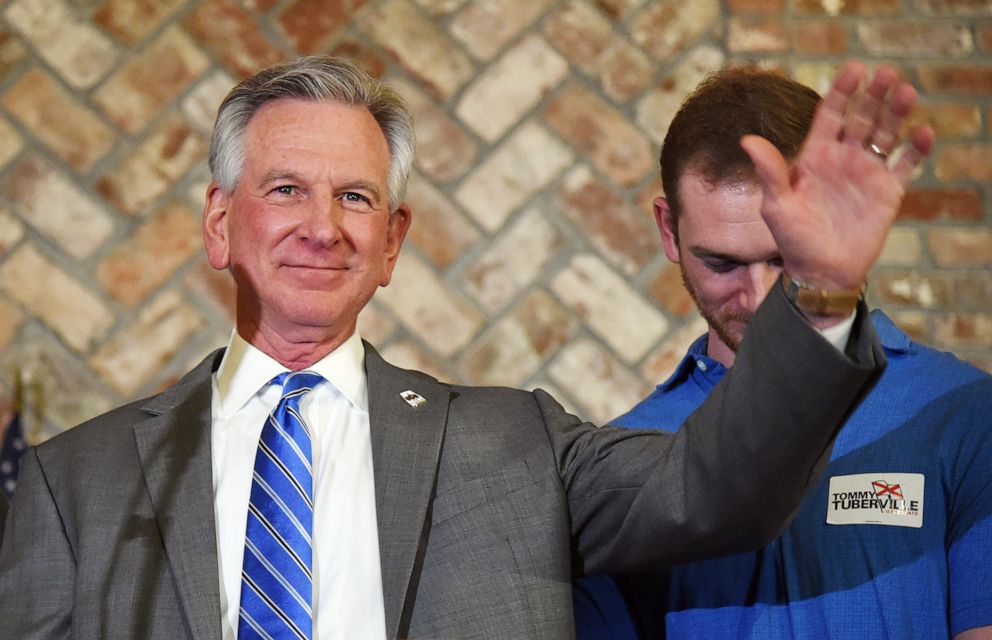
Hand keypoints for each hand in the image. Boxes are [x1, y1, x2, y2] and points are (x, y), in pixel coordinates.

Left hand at [741, 61, 934, 291]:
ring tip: (906, 92)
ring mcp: (867, 173)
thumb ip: (769, 171)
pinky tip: (924, 132)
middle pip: (863, 118)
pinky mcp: (888, 192)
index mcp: (815, 156)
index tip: (855, 69)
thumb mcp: (777, 205)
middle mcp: (843, 159)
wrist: (819, 272)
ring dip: (897, 113)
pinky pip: (906, 164)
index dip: (842, 91)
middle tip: (886, 74)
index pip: (831, 114)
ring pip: (887, 134)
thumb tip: (747, 140)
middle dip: (874, 95)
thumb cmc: (793, 239)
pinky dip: (917, 148)